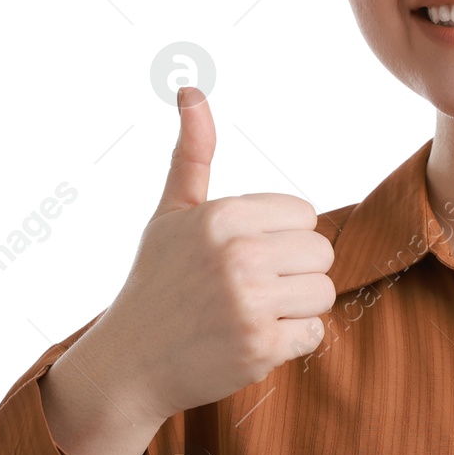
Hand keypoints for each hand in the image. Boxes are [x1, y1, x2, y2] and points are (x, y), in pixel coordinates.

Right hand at [44, 86, 335, 454]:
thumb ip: (192, 154)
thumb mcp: (170, 214)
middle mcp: (237, 255)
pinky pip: (315, 333)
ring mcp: (250, 303)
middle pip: (322, 253)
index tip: (245, 256)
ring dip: (296, 308)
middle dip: (295, 272)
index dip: (281, 237)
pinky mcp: (261, 347)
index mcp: (221, 216)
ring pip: (324, 292)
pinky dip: (291, 341)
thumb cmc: (156, 283)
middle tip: (252, 289)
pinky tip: (251, 339)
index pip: (305, 214)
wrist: (129, 365)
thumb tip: (190, 89)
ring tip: (252, 313)